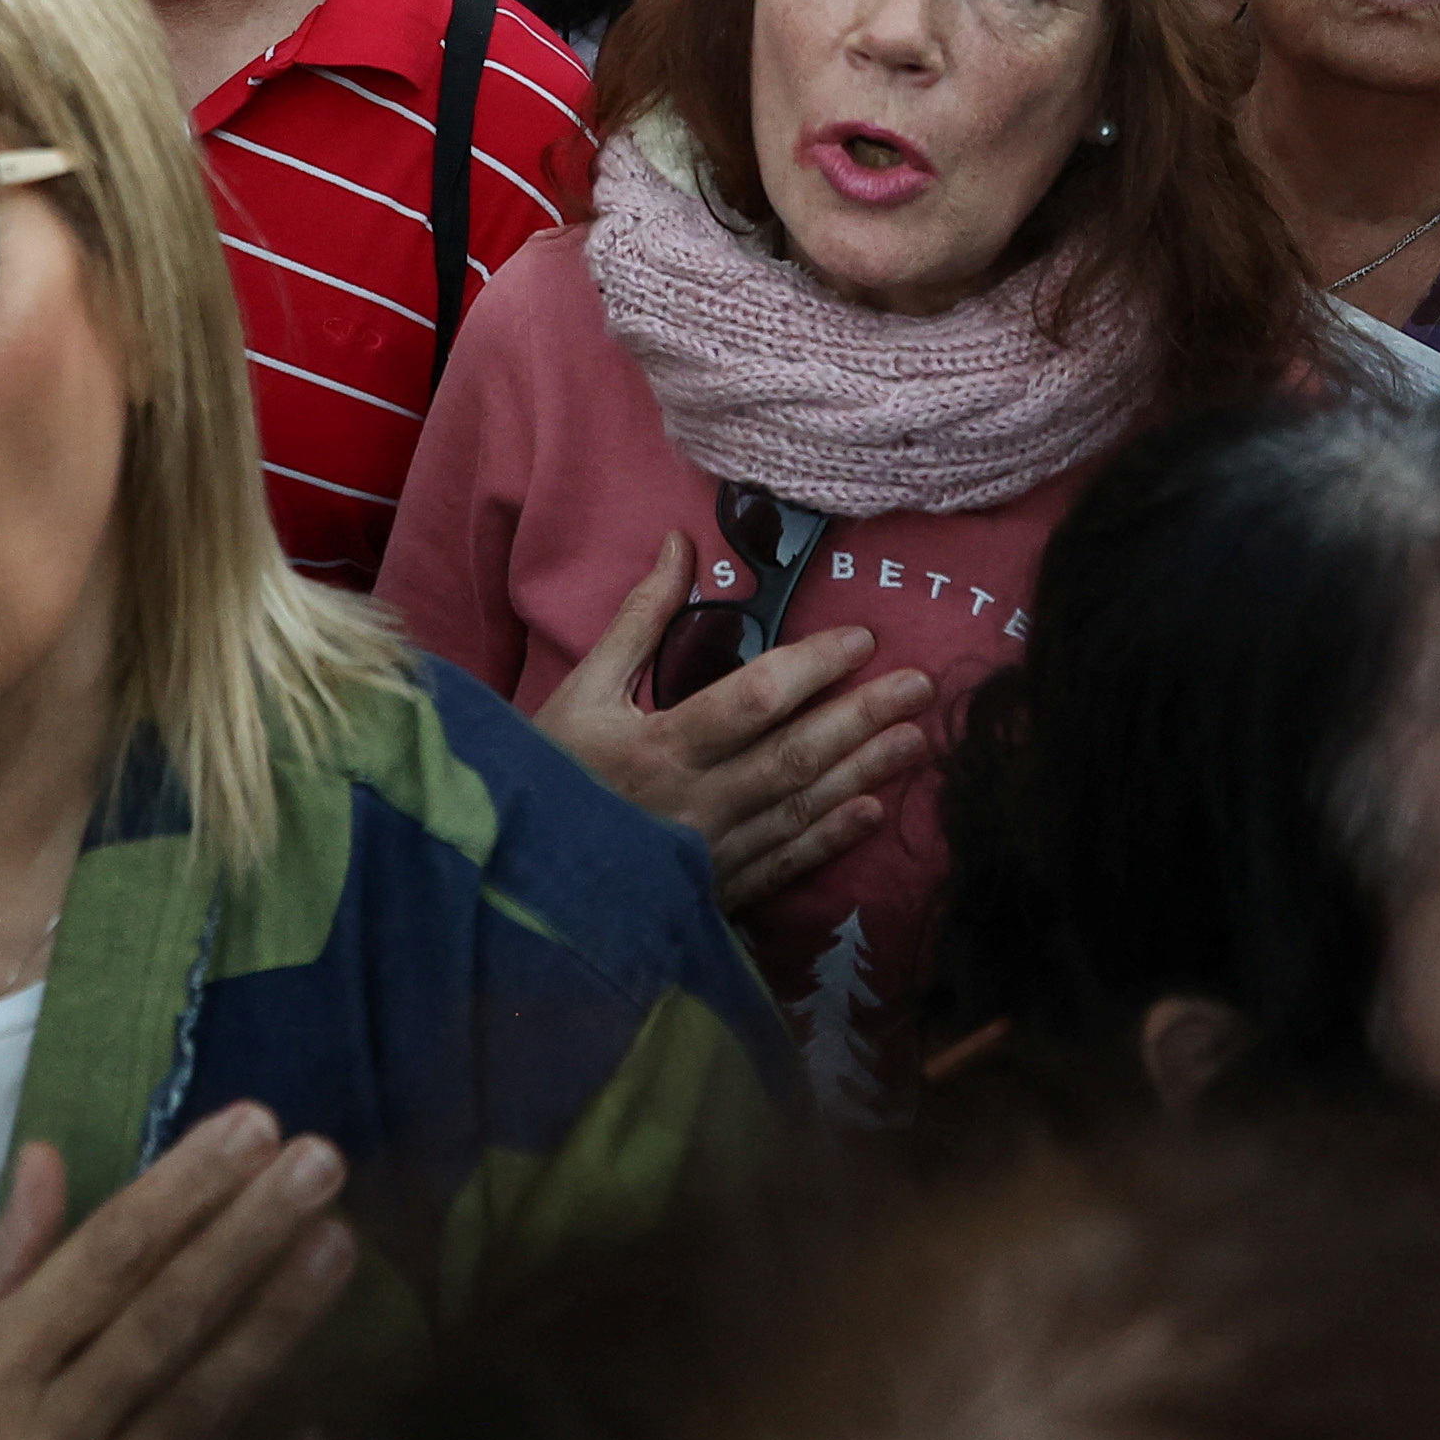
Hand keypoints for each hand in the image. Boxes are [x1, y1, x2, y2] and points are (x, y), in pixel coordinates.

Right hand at [0, 1111, 354, 1439]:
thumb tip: (50, 1163)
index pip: (105, 1259)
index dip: (183, 1189)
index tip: (250, 1126)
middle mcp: (47, 1434)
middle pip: (166, 1321)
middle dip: (248, 1235)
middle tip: (320, 1162)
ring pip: (197, 1408)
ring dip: (274, 1327)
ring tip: (336, 1250)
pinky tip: (319, 1427)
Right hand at [525, 531, 934, 912]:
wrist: (518, 877)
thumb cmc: (549, 771)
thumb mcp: (582, 688)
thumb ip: (639, 620)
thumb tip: (682, 546)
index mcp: (660, 745)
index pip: (755, 698)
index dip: (814, 667)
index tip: (862, 639)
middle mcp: (695, 802)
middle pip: (795, 755)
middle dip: (862, 718)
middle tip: (921, 686)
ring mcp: (711, 854)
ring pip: (802, 808)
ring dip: (865, 771)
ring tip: (917, 737)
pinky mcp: (717, 893)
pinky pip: (785, 864)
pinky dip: (832, 840)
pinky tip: (876, 812)